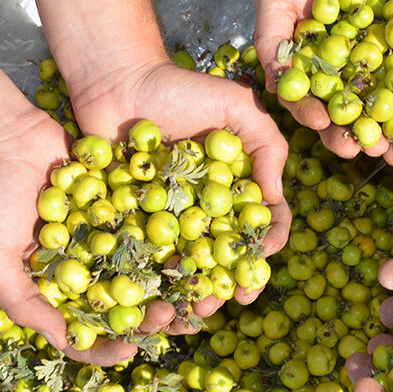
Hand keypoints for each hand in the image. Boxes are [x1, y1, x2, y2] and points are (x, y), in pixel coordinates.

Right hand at [0, 108, 174, 364]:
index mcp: (58, 289)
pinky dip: (173, 238)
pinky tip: (194, 247)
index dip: (106, 348)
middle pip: (126, 304)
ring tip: (195, 292)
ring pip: (147, 269)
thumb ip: (22, 302)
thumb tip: (63, 341)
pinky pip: (153, 225)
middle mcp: (88, 266)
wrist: (5, 136)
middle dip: (151, 317)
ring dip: (172, 284)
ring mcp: (109, 236)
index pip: (85, 331)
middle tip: (172, 317)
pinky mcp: (125, 204)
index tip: (129, 351)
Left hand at [67, 60, 291, 331]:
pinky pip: (147, 256)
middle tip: (232, 300)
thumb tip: (276, 198)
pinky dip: (153, 281)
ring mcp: (170, 216)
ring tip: (195, 311)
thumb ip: (267, 145)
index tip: (263, 256)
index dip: (267, 241)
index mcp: (236, 182)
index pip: (261, 219)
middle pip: (227, 252)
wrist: (116, 81)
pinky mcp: (133, 221)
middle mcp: (207, 205)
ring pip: (188, 263)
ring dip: (195, 290)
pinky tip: (157, 299)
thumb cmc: (178, 88)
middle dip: (233, 279)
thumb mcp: (236, 107)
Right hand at [254, 0, 392, 162]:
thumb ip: (270, 38)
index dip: (312, 115)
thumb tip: (274, 83)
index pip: (309, 101)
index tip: (319, 123)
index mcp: (312, 69)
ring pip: (382, 105)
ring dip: (388, 130)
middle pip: (348, 113)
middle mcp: (344, 74)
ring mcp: (377, 65)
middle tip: (360, 151)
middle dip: (354, 135)